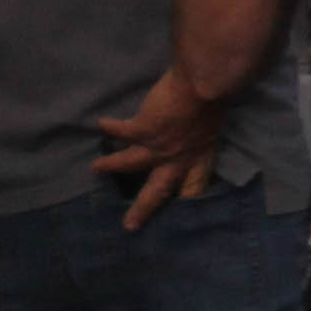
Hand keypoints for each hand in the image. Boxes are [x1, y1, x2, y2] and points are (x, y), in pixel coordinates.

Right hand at [89, 67, 219, 227]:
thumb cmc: (215, 98)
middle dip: (143, 209)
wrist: (206, 84)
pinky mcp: (142, 132)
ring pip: (130, 164)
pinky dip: (111, 127)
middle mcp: (178, 157)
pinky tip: (102, 124)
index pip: (193, 186)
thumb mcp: (214, 123)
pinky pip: (121, 132)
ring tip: (95, 168)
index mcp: (200, 155)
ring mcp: (158, 147)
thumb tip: (194, 132)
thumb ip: (202, 133)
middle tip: (129, 226)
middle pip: (158, 190)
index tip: (177, 214)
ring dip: (111, 165)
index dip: (185, 200)